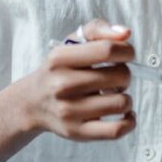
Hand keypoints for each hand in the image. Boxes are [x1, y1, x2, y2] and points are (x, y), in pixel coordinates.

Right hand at [25, 19, 136, 140]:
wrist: (33, 103)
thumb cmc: (59, 70)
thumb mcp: (71, 42)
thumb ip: (98, 30)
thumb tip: (126, 33)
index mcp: (60, 58)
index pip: (107, 50)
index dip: (126, 51)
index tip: (126, 54)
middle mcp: (62, 85)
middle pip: (119, 76)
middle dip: (125, 74)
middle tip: (116, 76)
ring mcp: (69, 111)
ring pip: (121, 103)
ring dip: (126, 97)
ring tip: (115, 94)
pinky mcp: (77, 132)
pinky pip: (116, 130)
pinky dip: (129, 121)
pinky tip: (124, 113)